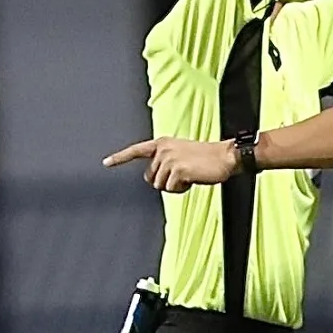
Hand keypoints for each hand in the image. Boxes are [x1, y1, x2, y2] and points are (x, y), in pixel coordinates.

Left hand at [103, 137, 237, 191]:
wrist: (227, 156)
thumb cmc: (208, 158)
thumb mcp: (182, 154)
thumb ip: (165, 161)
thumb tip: (153, 179)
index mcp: (163, 143)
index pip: (137, 150)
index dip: (120, 158)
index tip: (106, 163)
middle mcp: (163, 149)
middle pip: (150, 178)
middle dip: (164, 181)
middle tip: (183, 175)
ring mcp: (169, 159)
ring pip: (160, 185)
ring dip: (175, 186)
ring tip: (191, 175)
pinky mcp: (177, 170)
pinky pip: (171, 189)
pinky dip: (182, 189)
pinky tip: (193, 179)